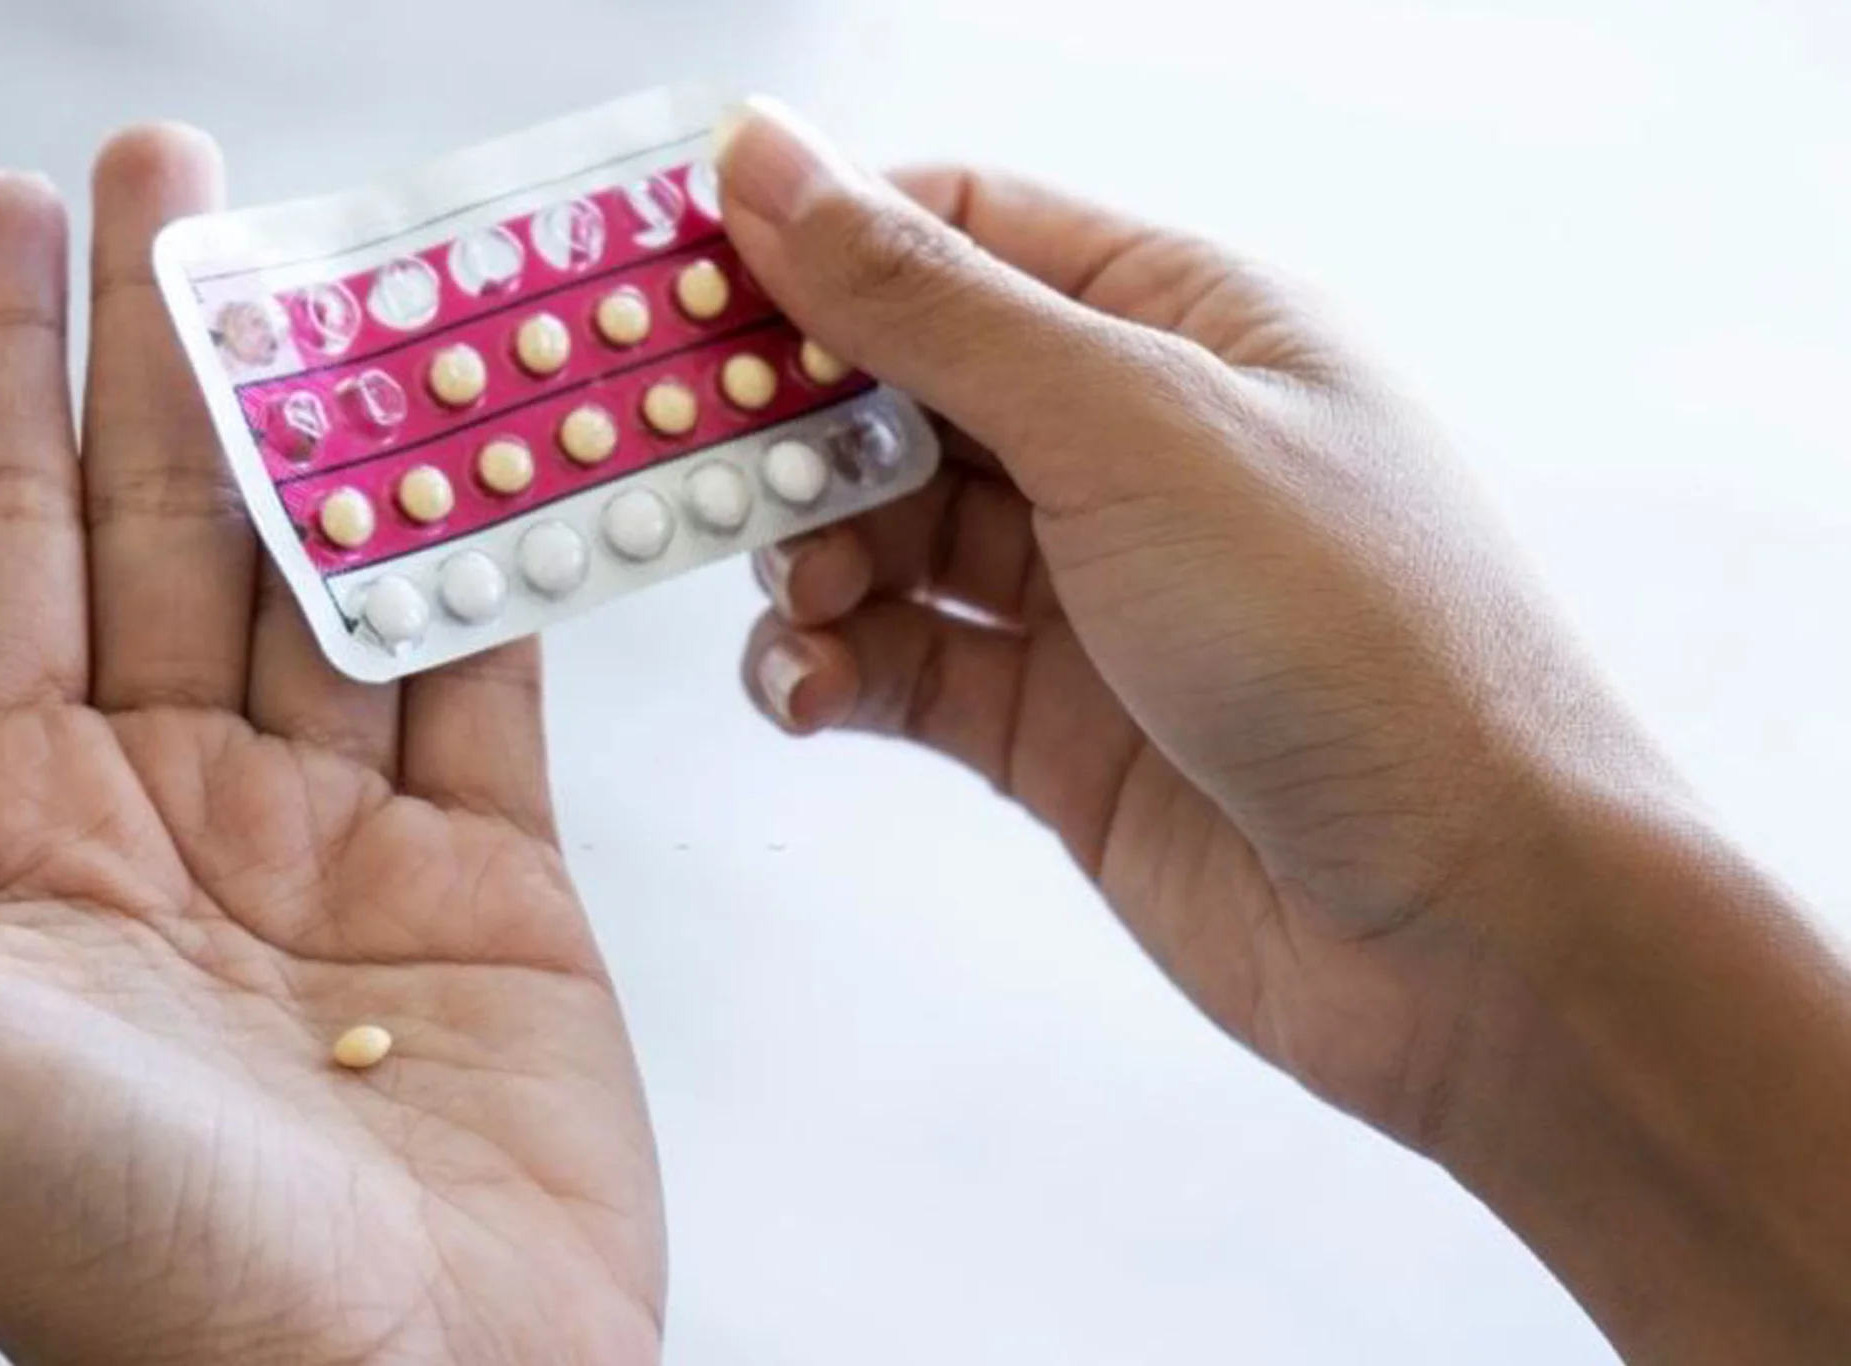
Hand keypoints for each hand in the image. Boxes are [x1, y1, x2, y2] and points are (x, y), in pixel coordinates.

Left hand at [0, 129, 661, 1365]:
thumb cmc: (104, 1264)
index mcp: (16, 836)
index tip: (12, 203)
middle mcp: (175, 816)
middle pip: (171, 522)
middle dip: (172, 339)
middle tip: (178, 160)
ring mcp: (341, 842)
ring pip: (336, 570)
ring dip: (342, 409)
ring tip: (347, 249)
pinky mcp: (500, 879)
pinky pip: (490, 668)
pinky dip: (496, 544)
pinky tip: (492, 425)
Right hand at [715, 100, 1679, 1149]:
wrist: (1471, 928)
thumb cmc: (1362, 643)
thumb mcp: (1130, 425)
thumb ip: (929, 302)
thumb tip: (771, 164)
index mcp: (1183, 321)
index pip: (956, 229)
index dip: (811, 242)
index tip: (677, 284)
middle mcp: (1130, 444)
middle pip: (896, 383)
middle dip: (789, 422)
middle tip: (690, 462)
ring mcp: (1087, 589)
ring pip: (878, 532)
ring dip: (805, 559)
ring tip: (806, 601)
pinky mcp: (1048, 724)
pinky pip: (894, 662)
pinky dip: (828, 668)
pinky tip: (812, 689)